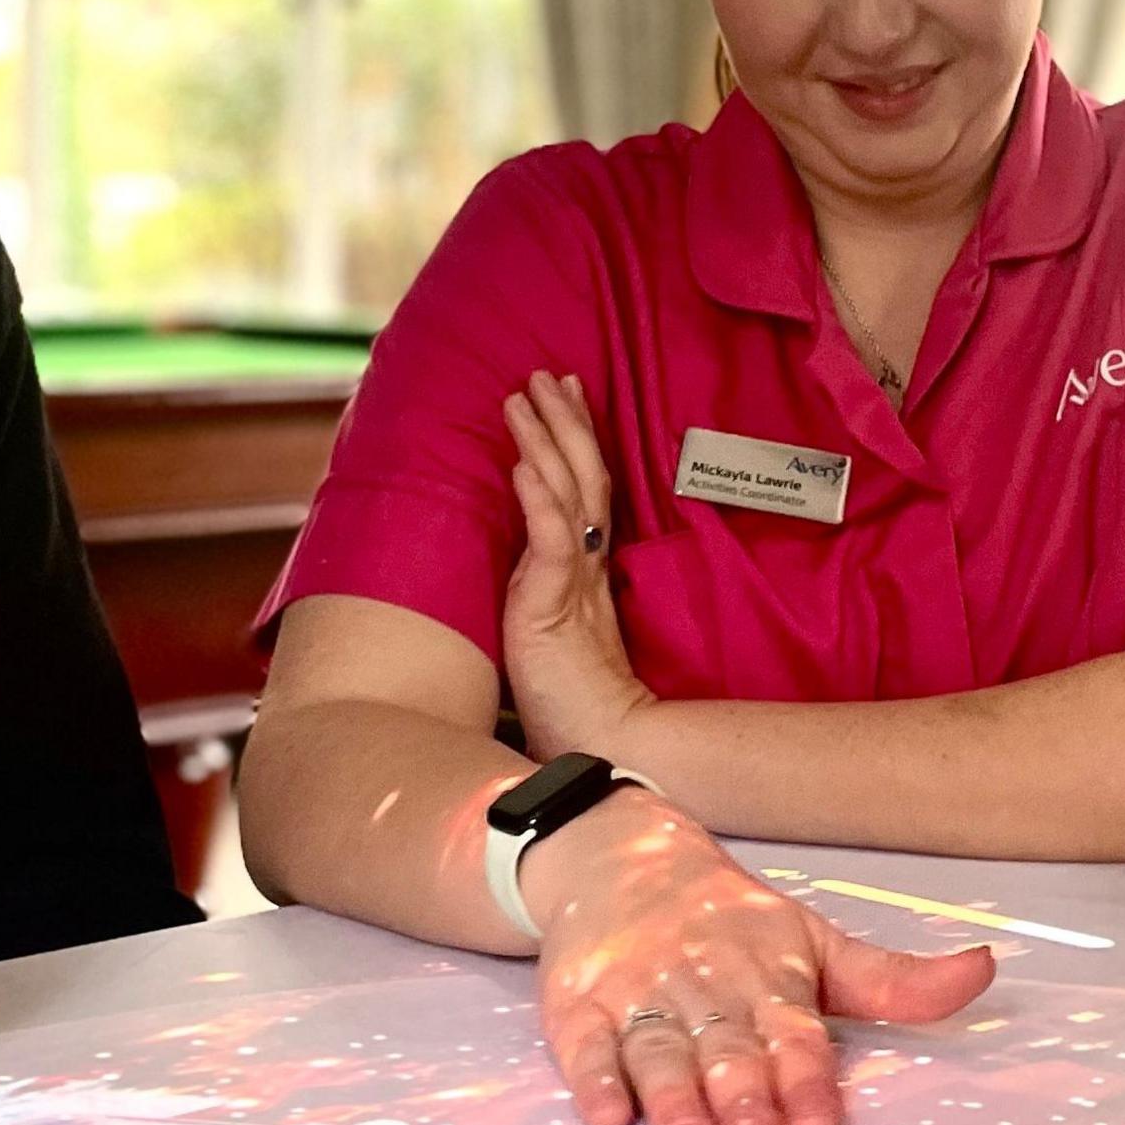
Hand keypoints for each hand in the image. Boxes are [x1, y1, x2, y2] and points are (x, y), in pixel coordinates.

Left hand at [501, 369, 652, 760]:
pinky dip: (538, 500)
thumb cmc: (577, 711)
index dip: (579, 443)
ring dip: (545, 441)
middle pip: (584, 479)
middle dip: (565, 422)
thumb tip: (531, 577)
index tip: (569, 396)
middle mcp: (586, 572)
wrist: (602, 751)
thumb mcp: (557, 641)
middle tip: (550, 373)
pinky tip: (522, 463)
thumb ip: (551, 604)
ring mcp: (574, 586)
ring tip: (525, 396)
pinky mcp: (556, 608)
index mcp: (589, 577)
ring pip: (567, 495)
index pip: (589, 494)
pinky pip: (551, 542)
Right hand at [528, 787, 996, 1124]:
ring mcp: (638, 994)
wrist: (617, 858)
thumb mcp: (815, 941)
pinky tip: (607, 1111)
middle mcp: (704, 985)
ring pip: (658, 1049)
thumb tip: (987, 969)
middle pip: (726, 1046)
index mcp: (768, 975)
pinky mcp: (579, 1004)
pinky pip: (584, 1044)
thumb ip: (894, 979)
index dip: (805, 1079)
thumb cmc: (729, 922)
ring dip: (673, 1094)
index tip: (818, 1124)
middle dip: (742, 1093)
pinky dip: (594, 1077)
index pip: (793, 1032)